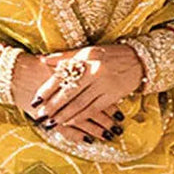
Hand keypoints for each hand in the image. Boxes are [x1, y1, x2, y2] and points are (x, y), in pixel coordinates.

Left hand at [16, 44, 143, 143]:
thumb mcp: (87, 51)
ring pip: (80, 103)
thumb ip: (64, 57)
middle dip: (53, 106)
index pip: (62, 75)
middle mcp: (94, 71)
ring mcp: (104, 84)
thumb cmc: (109, 55)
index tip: (35, 100)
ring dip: (64, 115)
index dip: (47, 89)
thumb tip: (41, 60)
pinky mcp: (113, 95)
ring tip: (51, 122)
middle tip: (40, 116)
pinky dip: (80, 116)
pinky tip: (69, 122)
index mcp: (86, 58)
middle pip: (69, 92)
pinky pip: (93, 109)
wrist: (138, 60)